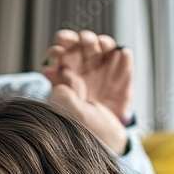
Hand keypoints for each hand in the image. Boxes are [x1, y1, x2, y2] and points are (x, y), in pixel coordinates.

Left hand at [42, 29, 131, 153]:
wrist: (110, 134)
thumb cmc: (87, 125)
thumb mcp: (76, 115)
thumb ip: (66, 99)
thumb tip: (56, 84)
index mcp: (64, 76)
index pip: (57, 57)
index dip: (56, 52)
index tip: (56, 53)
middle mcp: (81, 67)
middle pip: (74, 45)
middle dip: (72, 40)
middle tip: (73, 41)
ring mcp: (100, 64)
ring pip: (94, 44)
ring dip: (92, 40)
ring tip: (93, 43)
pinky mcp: (118, 65)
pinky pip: (116, 51)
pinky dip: (112, 47)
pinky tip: (111, 49)